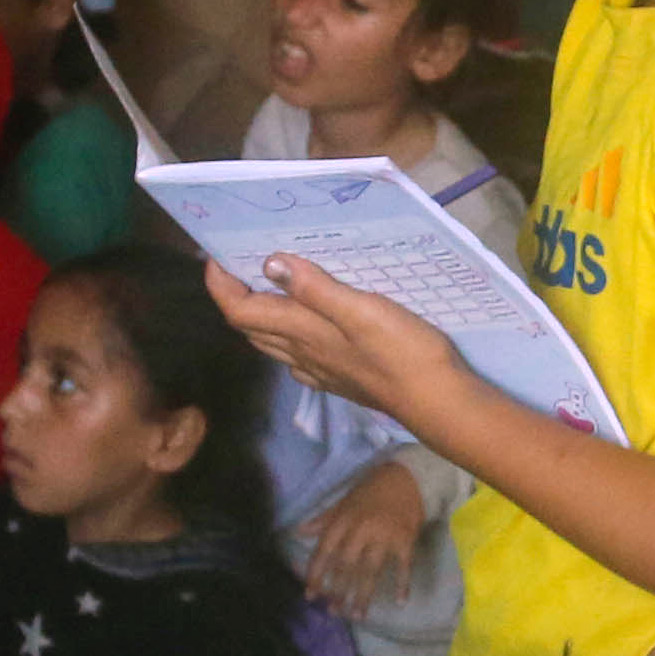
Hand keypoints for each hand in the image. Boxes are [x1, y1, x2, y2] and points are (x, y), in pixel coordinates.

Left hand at [209, 254, 467, 432]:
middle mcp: (302, 354)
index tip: (217, 255)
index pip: (241, 311)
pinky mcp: (341, 379)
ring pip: (273, 343)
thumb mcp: (361, 310)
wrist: (437, 401)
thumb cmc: (403, 352)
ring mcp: (321, 371)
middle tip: (241, 263)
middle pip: (251, 328)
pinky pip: (299, 358)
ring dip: (261, 315)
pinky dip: (289, 337)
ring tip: (269, 285)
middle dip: (236, 296)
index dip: (220, 285)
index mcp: (302, 332)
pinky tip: (306, 326)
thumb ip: (315, 288)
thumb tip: (269, 265)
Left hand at [302, 464, 429, 618]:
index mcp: (343, 520)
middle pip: (346, 566)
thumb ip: (323, 520)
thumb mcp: (343, 502)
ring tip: (357, 615)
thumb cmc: (371, 492)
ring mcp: (385, 536)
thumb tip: (298, 533)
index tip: (311, 596)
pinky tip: (401, 601)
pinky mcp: (406, 539)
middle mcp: (361, 529)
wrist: (406, 478)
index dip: (316, 575)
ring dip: (363, 594)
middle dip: (338, 591)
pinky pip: (403, 565)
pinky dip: (403, 583)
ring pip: (371, 570)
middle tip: (335, 612)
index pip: (325, 552)